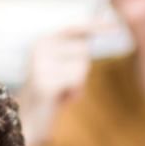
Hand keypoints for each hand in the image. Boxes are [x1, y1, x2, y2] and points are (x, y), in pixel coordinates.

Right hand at [17, 24, 94, 145]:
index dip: (96, 27)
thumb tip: (99, 28)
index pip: (75, 28)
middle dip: (81, 68)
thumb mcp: (61, 65)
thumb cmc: (51, 91)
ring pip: (81, 66)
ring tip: (61, 91)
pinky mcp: (44, 82)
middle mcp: (39, 48)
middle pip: (83, 50)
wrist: (28, 119)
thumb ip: (75, 47)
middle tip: (64, 82)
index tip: (116, 27)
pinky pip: (76, 80)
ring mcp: (40, 64)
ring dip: (77, 83)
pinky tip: (60, 98)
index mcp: (43, 41)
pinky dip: (74, 92)